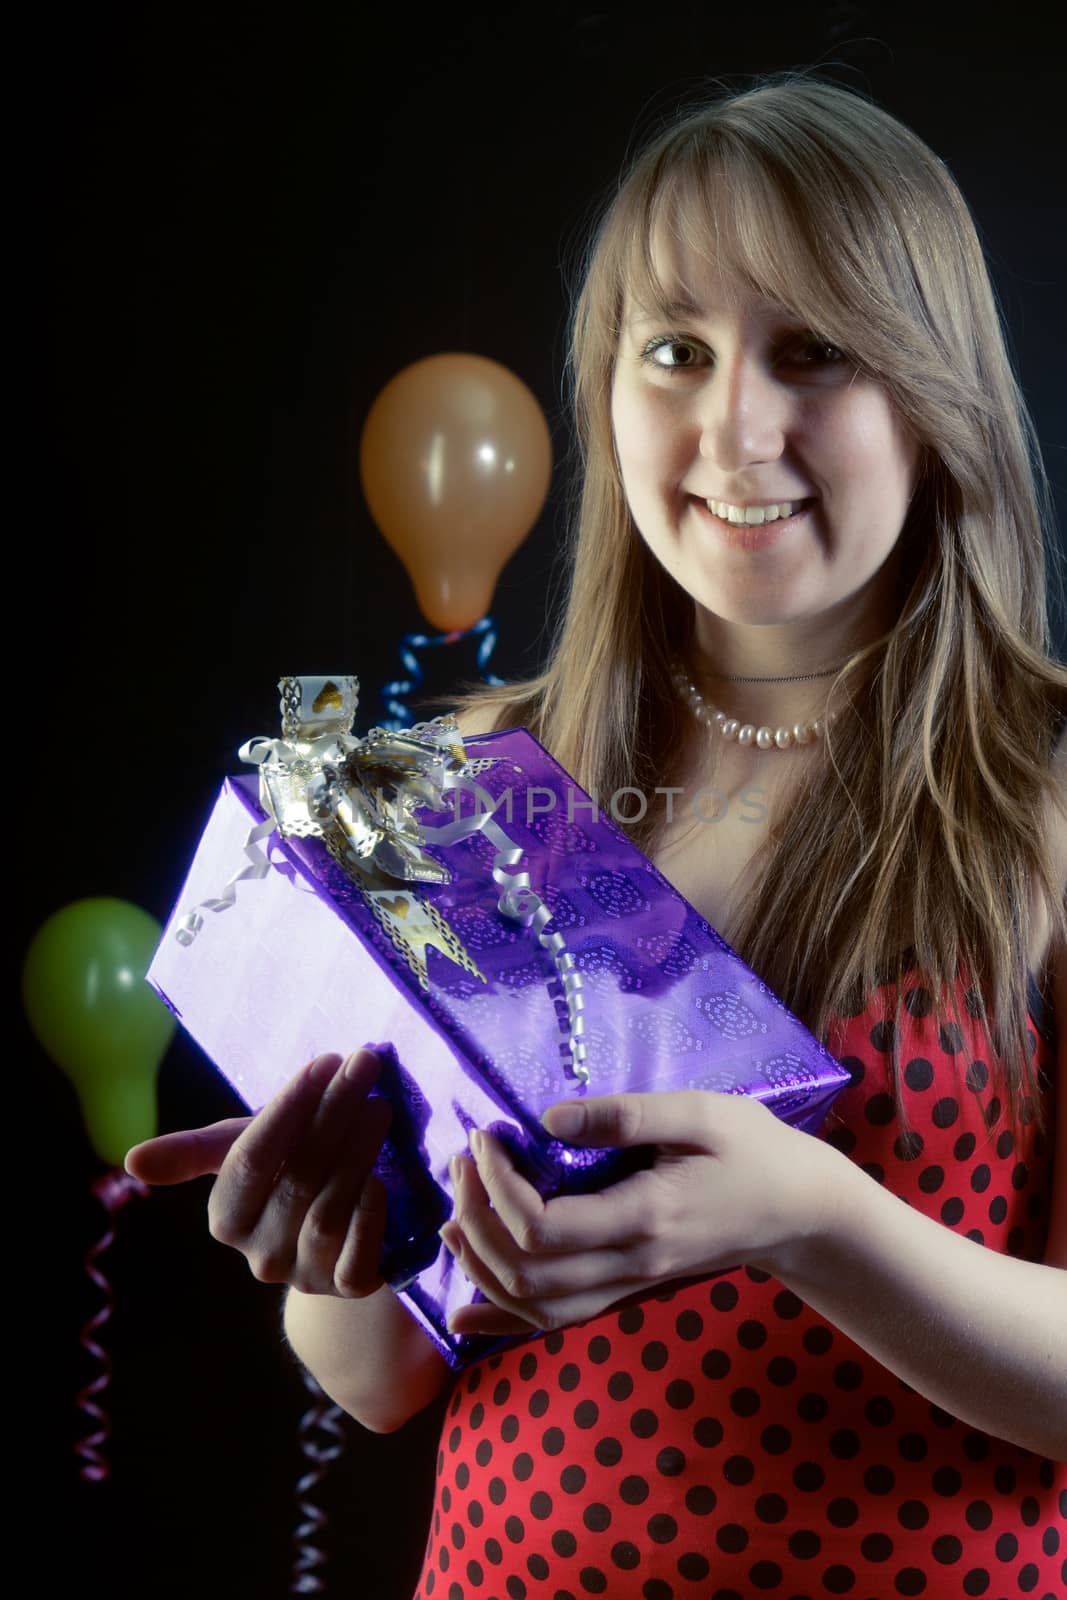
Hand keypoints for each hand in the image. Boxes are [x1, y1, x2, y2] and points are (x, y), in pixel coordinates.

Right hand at [124, 1049, 391, 1297]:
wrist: (339, 1235)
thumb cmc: (286, 1174)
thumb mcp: (241, 1153)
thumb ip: (193, 1151)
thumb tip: (130, 1161)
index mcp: (226, 1218)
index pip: (251, 1160)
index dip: (289, 1108)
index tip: (325, 1061)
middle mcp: (260, 1256)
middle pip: (298, 1177)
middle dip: (334, 1114)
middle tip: (364, 1067)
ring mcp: (305, 1275)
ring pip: (331, 1209)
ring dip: (359, 1152)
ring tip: (379, 1105)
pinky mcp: (349, 1287)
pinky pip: (360, 1255)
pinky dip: (371, 1217)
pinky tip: (381, 1178)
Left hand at [440, 1090, 836, 1337]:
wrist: (801, 1211)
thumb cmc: (754, 1150)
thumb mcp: (700, 1113)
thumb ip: (625, 1115)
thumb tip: (549, 1118)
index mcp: (646, 1217)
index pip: (543, 1227)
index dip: (497, 1186)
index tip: (488, 1137)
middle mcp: (632, 1266)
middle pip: (525, 1270)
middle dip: (476, 1217)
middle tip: (464, 1161)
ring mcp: (631, 1286)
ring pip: (533, 1305)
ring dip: (480, 1262)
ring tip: (456, 1209)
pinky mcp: (629, 1291)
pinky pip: (556, 1321)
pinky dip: (503, 1318)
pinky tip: (463, 1313)